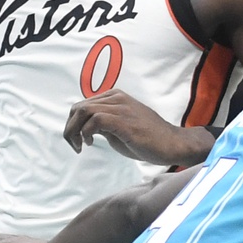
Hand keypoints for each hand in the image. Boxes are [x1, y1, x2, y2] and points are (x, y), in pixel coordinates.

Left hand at [64, 90, 212, 166]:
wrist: (173, 145)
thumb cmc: (149, 140)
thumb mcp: (120, 128)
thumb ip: (103, 124)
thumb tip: (83, 128)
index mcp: (116, 97)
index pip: (82, 105)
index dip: (73, 123)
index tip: (77, 140)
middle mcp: (117, 98)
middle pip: (79, 107)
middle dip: (70, 127)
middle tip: (74, 145)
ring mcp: (121, 107)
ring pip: (83, 111)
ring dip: (74, 130)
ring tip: (79, 145)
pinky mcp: (124, 120)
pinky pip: (95, 120)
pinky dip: (86, 132)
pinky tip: (90, 143)